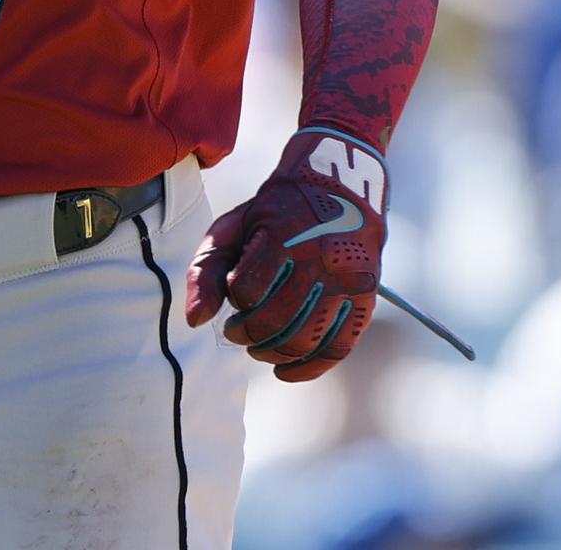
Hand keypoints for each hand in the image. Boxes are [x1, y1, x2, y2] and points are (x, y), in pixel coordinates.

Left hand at [184, 129, 387, 381]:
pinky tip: (284, 371)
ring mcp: (347, 282)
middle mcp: (321, 259)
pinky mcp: (365, 300)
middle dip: (246, 334)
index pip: (246, 290)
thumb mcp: (234, 226)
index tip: (233, 297)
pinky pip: (338, 348)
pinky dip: (308, 368)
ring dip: (271, 352)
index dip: (232, 300)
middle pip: (273, 321)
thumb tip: (195, 320)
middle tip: (236, 332)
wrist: (339, 189)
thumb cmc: (277, 213)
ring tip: (257, 346)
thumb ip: (207, 269)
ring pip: (304, 339)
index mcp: (285, 235)